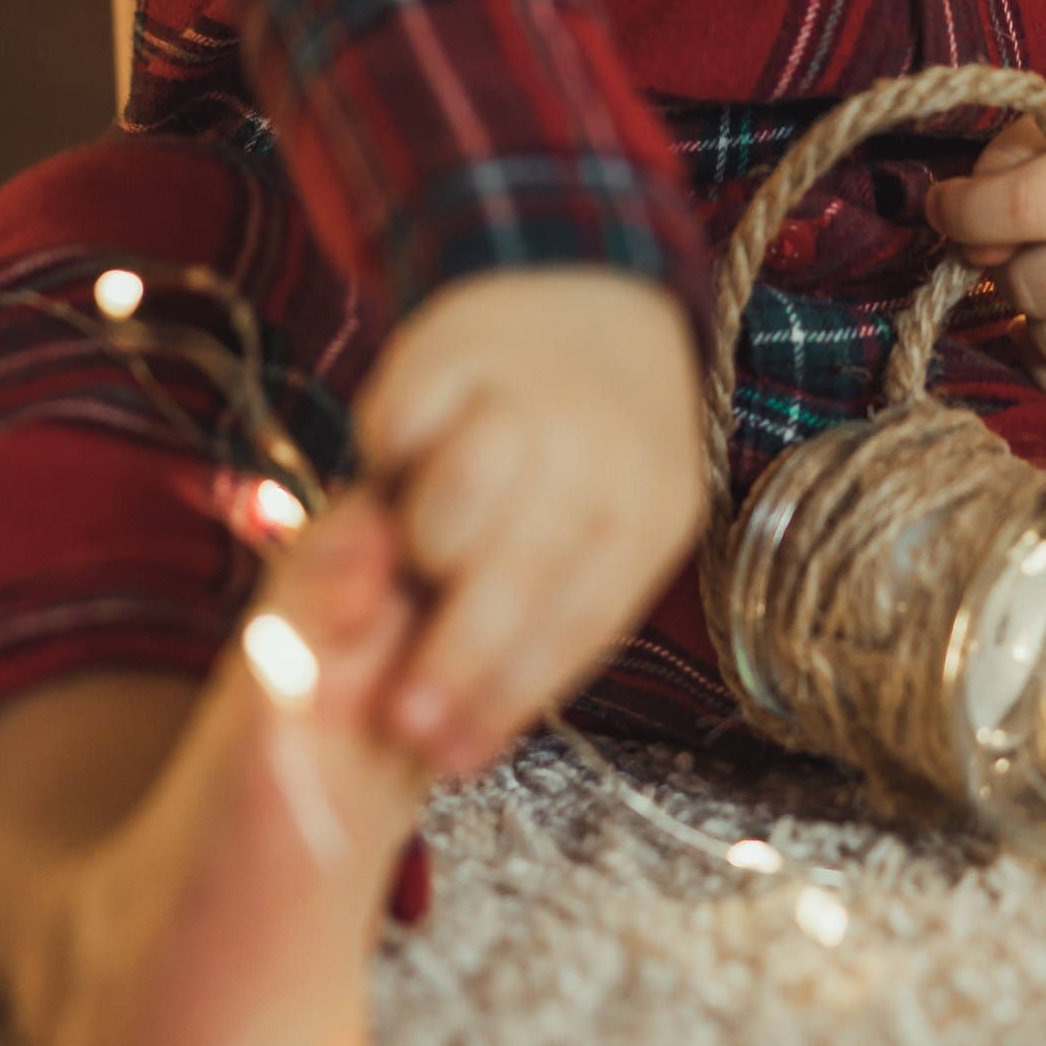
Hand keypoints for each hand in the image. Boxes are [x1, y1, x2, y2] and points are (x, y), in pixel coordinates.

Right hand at [354, 269, 703, 773]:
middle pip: (521, 576)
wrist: (588, 286)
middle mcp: (604, 450)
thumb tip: (462, 738)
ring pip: (460, 503)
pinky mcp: (461, 346)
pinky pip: (406, 428)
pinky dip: (393, 461)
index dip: (510, 700)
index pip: (580, 624)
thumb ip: (550, 606)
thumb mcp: (614, 516)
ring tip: (411, 566)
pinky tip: (393, 473)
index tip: (453, 759)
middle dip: (457, 664)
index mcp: (653, 507)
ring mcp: (532, 393)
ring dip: (428, 548)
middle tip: (400, 724)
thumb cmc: (589, 440)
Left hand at [926, 76, 1045, 391]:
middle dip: (995, 260)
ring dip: (1021, 306)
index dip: (964, 211)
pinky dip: (1044, 352)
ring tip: (1033, 265)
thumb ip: (1018, 147)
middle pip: (1030, 281)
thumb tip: (965, 217)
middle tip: (999, 234)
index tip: (943, 204)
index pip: (1023, 208)